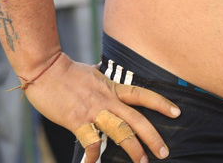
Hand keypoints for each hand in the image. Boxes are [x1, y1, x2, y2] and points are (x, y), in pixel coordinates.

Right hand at [17, 53, 179, 162]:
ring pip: (121, 131)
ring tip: (142, 162)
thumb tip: (104, 75)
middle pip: (137, 119)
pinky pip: (91, 142)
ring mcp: (93, 111)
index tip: (177, 112)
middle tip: (164, 152)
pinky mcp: (77, 121)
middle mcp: (107, 100)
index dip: (161, 103)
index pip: (143, 95)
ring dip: (134, 148)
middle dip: (153, 137)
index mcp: (112, 88)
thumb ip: (102, 79)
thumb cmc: (66, 71)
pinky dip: (94, 155)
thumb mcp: (92, 73)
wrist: (45, 69)